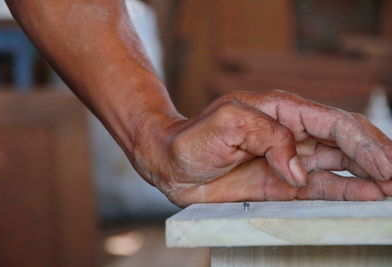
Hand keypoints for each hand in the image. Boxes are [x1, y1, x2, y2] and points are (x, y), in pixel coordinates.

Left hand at [136, 90, 391, 205]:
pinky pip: (319, 187)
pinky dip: (345, 191)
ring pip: (339, 165)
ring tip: (391, 188)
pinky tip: (367, 196)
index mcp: (283, 110)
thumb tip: (298, 170)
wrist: (173, 163)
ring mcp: (289, 160)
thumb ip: (269, 138)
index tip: (384, 164)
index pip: (334, 122)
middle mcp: (292, 133)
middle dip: (375, 156)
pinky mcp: (282, 184)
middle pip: (345, 141)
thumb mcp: (228, 122)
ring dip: (367, 176)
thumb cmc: (195, 137)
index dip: (363, 141)